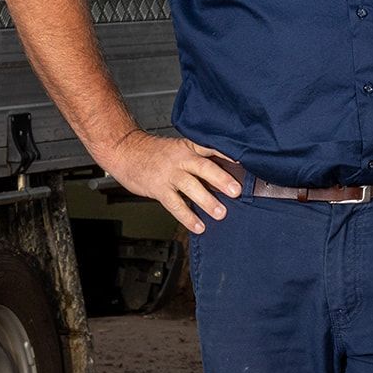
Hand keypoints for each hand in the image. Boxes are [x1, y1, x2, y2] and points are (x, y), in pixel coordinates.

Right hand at [98, 130, 242, 233]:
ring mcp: (170, 174)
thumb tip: (227, 171)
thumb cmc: (156, 152)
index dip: (229, 154)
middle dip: (221, 180)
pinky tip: (198, 226)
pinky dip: (187, 217)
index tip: (246, 162)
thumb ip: (200, 158)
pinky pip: (175, 204)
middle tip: (236, 191)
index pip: (213, 148)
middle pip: (204, 167)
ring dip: (207, 201)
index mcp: (190, 146)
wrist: (126, 152)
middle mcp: (182, 158)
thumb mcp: (180, 148)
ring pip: (191, 187)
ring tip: (221, 213)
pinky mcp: (159, 189)